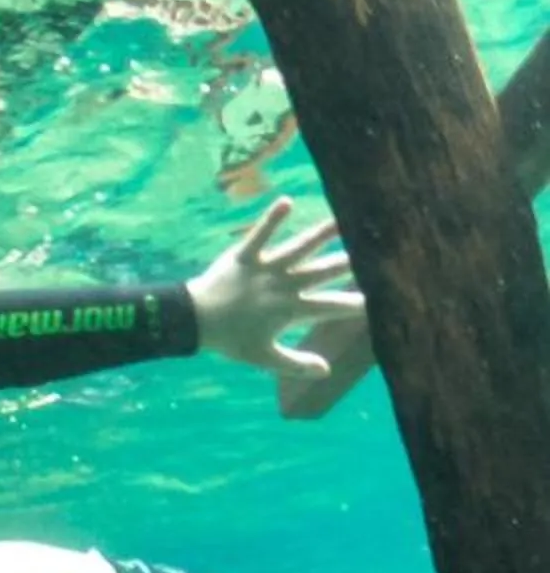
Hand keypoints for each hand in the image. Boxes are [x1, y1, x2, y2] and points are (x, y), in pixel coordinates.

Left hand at [188, 196, 363, 377]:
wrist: (193, 322)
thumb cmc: (230, 340)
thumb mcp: (263, 357)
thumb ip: (295, 364)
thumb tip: (325, 371)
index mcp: (290, 310)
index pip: (330, 306)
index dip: (353, 304)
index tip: (379, 299)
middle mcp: (283, 286)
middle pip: (321, 272)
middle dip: (347, 262)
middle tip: (372, 250)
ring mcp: (265, 270)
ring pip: (299, 248)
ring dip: (321, 234)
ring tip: (343, 219)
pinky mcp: (245, 257)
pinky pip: (260, 235)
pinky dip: (272, 219)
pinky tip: (286, 201)